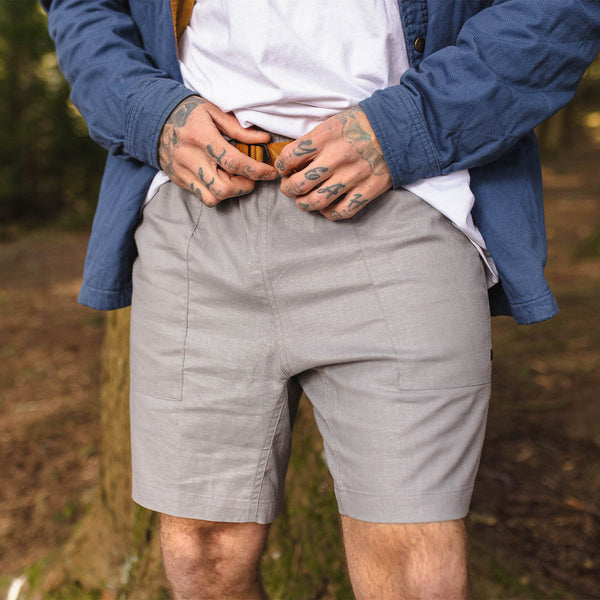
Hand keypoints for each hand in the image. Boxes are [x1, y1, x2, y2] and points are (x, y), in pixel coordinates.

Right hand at [158, 96, 277, 205]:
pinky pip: (202, 197)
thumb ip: (239, 128)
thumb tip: (264, 140)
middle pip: (223, 188)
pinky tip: (221, 180)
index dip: (256, 170)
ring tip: (236, 179)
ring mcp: (183, 172)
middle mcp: (190, 157)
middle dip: (244, 186)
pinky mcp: (180, 181)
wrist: (153, 118)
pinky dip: (217, 193)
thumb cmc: (188, 113)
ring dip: (231, 193)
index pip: (233, 162)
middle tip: (251, 177)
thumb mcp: (214, 111)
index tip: (269, 172)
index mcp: (201, 136)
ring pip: (213, 198)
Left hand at [276, 107, 391, 219]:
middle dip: (288, 189)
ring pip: (316, 202)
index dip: (281, 167)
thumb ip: (313, 141)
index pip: (290, 158)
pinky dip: (329, 214)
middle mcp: (337, 158)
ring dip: (304, 204)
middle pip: (299, 184)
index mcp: (326, 137)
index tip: (284, 170)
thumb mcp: (333, 122)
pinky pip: (342, 212)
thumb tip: (293, 162)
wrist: (398, 129)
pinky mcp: (367, 190)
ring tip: (303, 201)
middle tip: (289, 188)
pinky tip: (326, 208)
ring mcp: (352, 177)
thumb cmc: (362, 124)